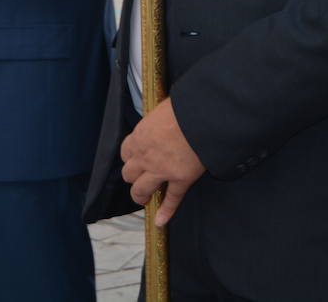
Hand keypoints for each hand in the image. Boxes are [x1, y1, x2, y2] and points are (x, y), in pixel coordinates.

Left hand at [120, 97, 204, 225]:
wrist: (202, 117)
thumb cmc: (184, 107)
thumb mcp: (163, 107)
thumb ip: (158, 119)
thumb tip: (163, 116)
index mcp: (140, 137)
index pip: (125, 152)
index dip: (130, 156)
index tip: (135, 157)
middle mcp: (145, 156)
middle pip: (129, 174)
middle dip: (133, 176)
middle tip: (139, 177)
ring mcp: (162, 170)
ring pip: (141, 190)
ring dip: (140, 195)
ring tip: (144, 198)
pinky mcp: (180, 179)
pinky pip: (171, 199)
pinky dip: (166, 212)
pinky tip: (160, 221)